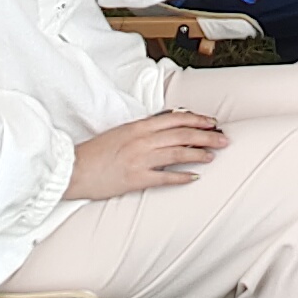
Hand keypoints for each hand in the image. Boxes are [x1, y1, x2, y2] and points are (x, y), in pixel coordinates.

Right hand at [67, 105, 228, 198]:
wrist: (73, 169)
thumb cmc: (96, 152)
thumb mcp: (121, 133)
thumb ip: (144, 130)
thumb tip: (167, 129)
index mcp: (138, 126)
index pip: (175, 119)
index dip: (197, 120)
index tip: (212, 123)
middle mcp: (141, 140)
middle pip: (181, 135)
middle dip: (206, 136)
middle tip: (224, 139)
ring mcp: (139, 159)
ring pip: (177, 153)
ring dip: (198, 154)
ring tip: (213, 156)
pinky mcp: (135, 179)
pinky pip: (164, 178)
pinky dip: (181, 177)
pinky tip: (194, 178)